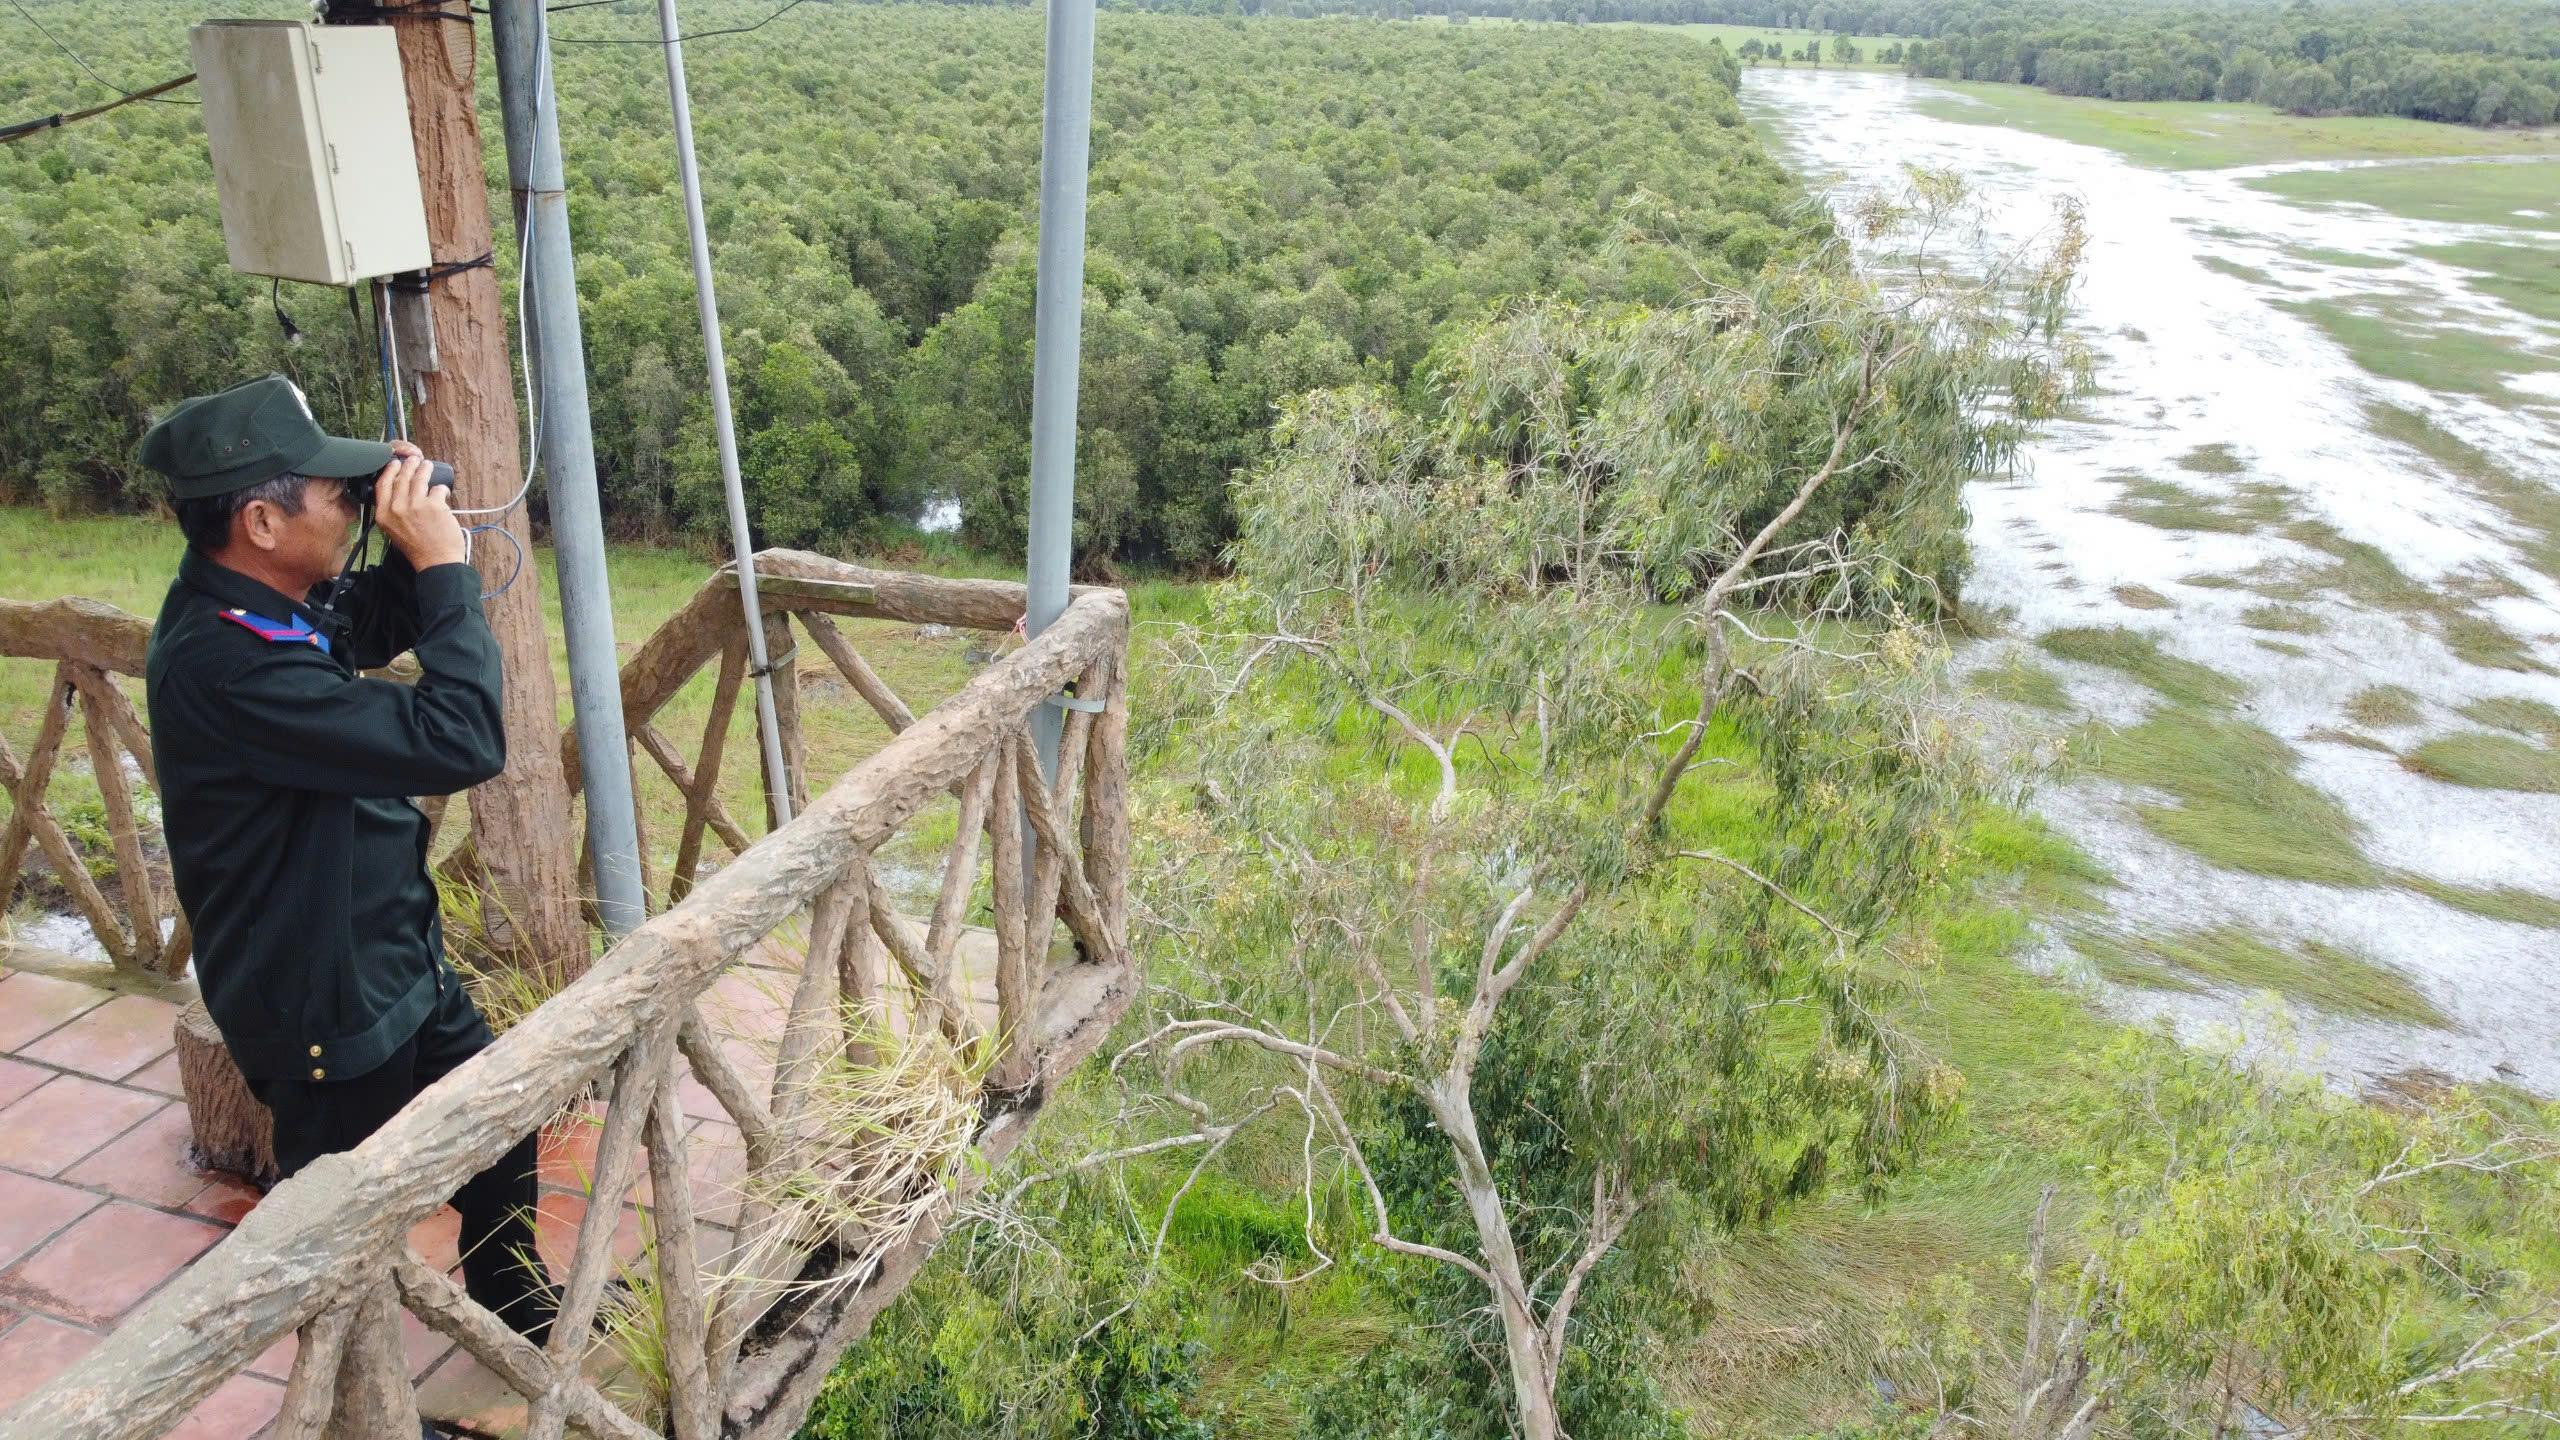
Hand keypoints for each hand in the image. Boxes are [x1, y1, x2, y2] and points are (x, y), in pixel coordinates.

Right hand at [372, 444, 467, 571]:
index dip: (389, 470)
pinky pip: (438, 489)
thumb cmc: (417, 547)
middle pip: (401, 477)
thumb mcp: (393, 529)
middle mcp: (397, 508)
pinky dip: (442, 488)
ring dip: (425, 469)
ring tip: (427, 465)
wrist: (436, 562)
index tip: (395, 463)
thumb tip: (399, 489)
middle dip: (409, 465)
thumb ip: (392, 510)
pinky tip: (443, 489)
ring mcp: (416, 506)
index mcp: (384, 515)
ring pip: (420, 478)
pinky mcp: (435, 506)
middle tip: (414, 460)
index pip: (382, 484)